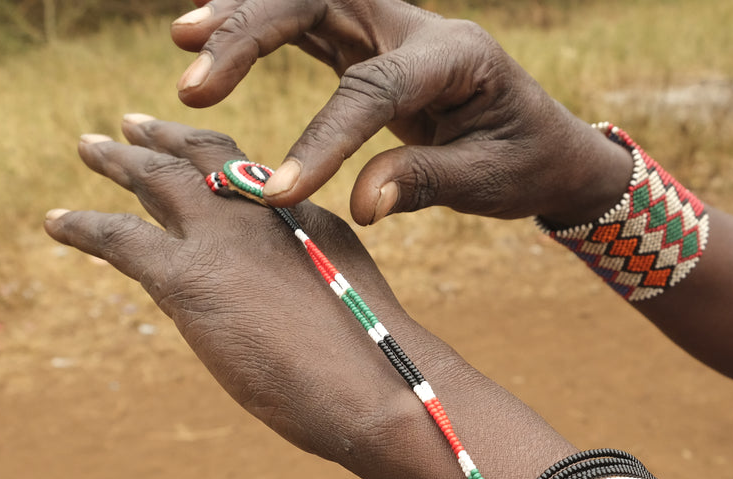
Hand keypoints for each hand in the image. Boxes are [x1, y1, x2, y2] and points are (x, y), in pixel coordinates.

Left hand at [43, 114, 420, 461]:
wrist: (378, 386)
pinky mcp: (188, 278)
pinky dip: (83, 227)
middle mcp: (265, 211)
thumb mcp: (347, 304)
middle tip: (130, 126)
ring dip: (118, 161)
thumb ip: (311, 285)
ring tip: (88, 146)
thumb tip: (289, 307)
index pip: (254, 176)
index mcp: (307, 216)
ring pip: (156, 182)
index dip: (220, 157)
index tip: (197, 146)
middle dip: (165, 140)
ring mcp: (225, 239)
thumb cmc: (376, 367)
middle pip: (204, 158)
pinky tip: (57, 223)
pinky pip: (119, 239)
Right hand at [168, 0, 631, 225]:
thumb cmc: (524, 163)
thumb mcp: (487, 182)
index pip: (375, 88)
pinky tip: (204, 31)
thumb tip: (360, 204)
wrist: (549, 142)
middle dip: (252, 34)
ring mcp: (388, 27)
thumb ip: (423, 182)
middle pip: (321, 2)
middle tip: (194, 88)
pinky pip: (303, 21)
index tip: (276, 190)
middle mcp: (417, 27)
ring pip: (303, 0)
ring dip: (240, 17)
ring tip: (183, 44)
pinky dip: (254, 23)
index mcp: (457, 58)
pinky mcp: (367, 42)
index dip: (323, 138)